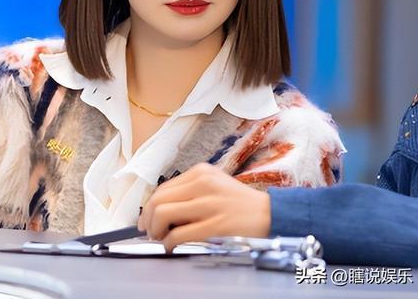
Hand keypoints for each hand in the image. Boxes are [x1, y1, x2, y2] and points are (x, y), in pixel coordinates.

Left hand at [138, 163, 270, 251]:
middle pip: (158, 200)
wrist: (270, 213)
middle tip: (150, 232)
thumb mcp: (214, 184)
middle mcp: (203, 183)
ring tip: (161, 238)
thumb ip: (190, 191)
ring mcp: (209, 203)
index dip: (149, 207)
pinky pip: (180, 234)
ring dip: (156, 231)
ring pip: (164, 214)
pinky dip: (170, 242)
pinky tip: (173, 246)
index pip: (162, 188)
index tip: (146, 220)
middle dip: (148, 220)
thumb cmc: (239, 202)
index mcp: (201, 172)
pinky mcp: (216, 224)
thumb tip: (160, 208)